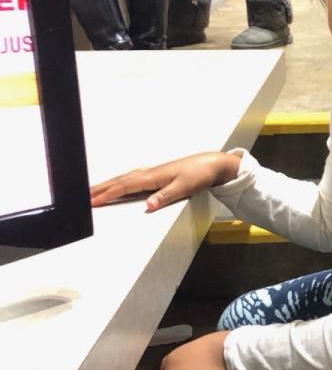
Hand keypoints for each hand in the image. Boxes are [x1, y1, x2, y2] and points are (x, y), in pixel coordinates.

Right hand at [90, 151, 241, 211]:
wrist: (212, 164)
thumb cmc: (199, 174)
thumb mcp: (184, 188)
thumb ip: (165, 196)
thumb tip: (148, 205)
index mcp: (153, 177)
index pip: (124, 187)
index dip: (107, 195)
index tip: (91, 202)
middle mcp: (149, 173)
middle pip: (119, 181)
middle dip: (100, 189)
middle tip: (81, 197)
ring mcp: (152, 173)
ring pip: (123, 179)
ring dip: (107, 185)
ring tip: (93, 192)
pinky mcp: (156, 174)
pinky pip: (131, 179)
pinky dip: (119, 182)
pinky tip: (118, 185)